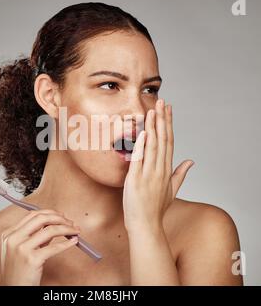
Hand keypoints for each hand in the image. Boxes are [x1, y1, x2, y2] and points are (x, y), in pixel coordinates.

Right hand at [0, 209, 80, 285]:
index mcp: (10, 234)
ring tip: (75, 230)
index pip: (33, 214)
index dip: (50, 213)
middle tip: (70, 222)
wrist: (14, 291)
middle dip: (59, 218)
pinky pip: (54, 247)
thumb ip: (36, 236)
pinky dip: (67, 243)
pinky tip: (73, 241)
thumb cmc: (19, 272)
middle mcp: (13, 239)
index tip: (62, 216)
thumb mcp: (22, 250)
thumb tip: (55, 223)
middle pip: (41, 218)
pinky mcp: (31, 259)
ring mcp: (21, 248)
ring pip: (50, 230)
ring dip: (67, 228)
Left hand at [123, 98, 194, 233]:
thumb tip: (191, 161)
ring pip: (153, 146)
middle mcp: (159, 170)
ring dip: (153, 127)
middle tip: (162, 102)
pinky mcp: (135, 179)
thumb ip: (181, 174)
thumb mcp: (172, 190)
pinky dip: (142, 146)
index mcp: (166, 170)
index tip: (169, 110)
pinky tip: (144, 132)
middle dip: (162, 119)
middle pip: (163, 140)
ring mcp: (148, 174)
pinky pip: (140, 160)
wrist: (146, 225)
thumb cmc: (156, 208)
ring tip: (153, 110)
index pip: (169, 142)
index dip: (169, 124)